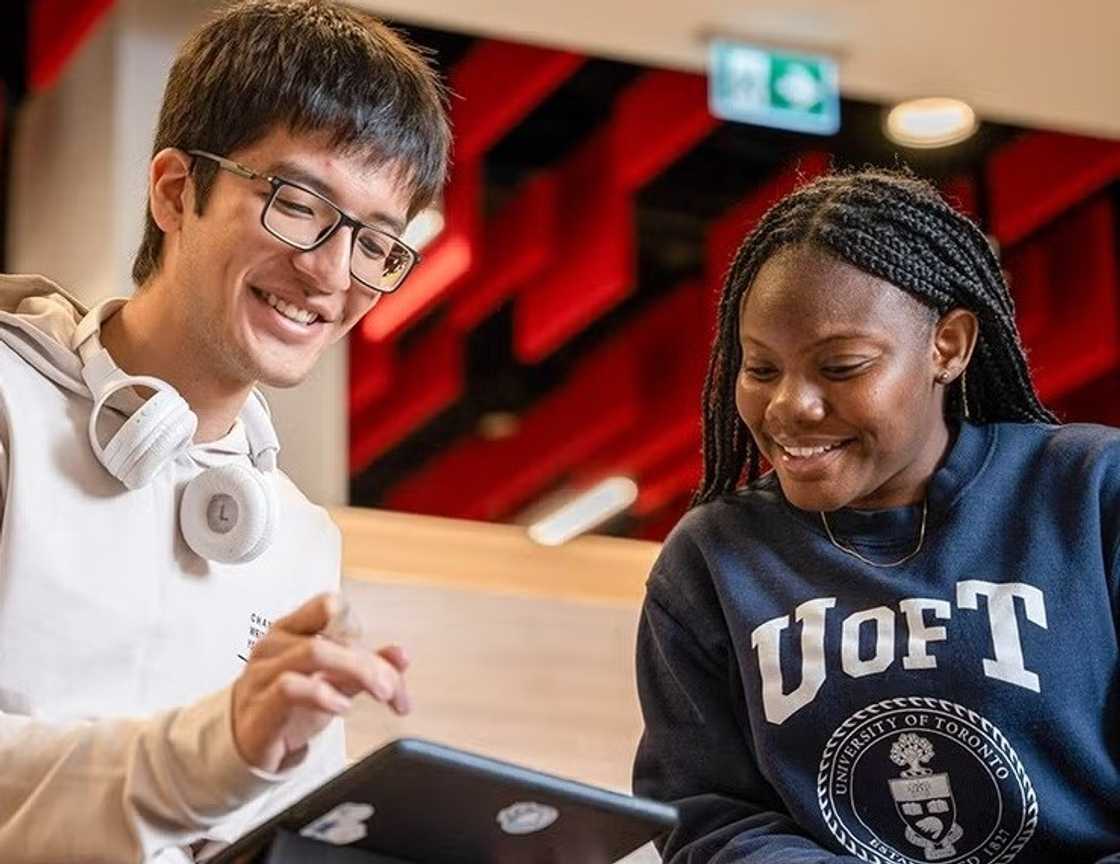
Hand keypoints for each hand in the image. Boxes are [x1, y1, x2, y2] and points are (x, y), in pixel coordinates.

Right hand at [231, 593, 410, 772]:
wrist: (248, 744)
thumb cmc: (289, 705)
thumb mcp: (335, 681)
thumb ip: (367, 666)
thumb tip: (402, 656)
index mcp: (293, 629)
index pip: (329, 605)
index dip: (359, 627)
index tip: (381, 659)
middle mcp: (276, 644)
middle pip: (333, 636)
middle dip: (373, 664)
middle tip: (394, 689)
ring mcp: (264, 672)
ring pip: (314, 652)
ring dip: (358, 672)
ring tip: (380, 694)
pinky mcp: (259, 705)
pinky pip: (290, 687)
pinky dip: (324, 694)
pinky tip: (342, 706)